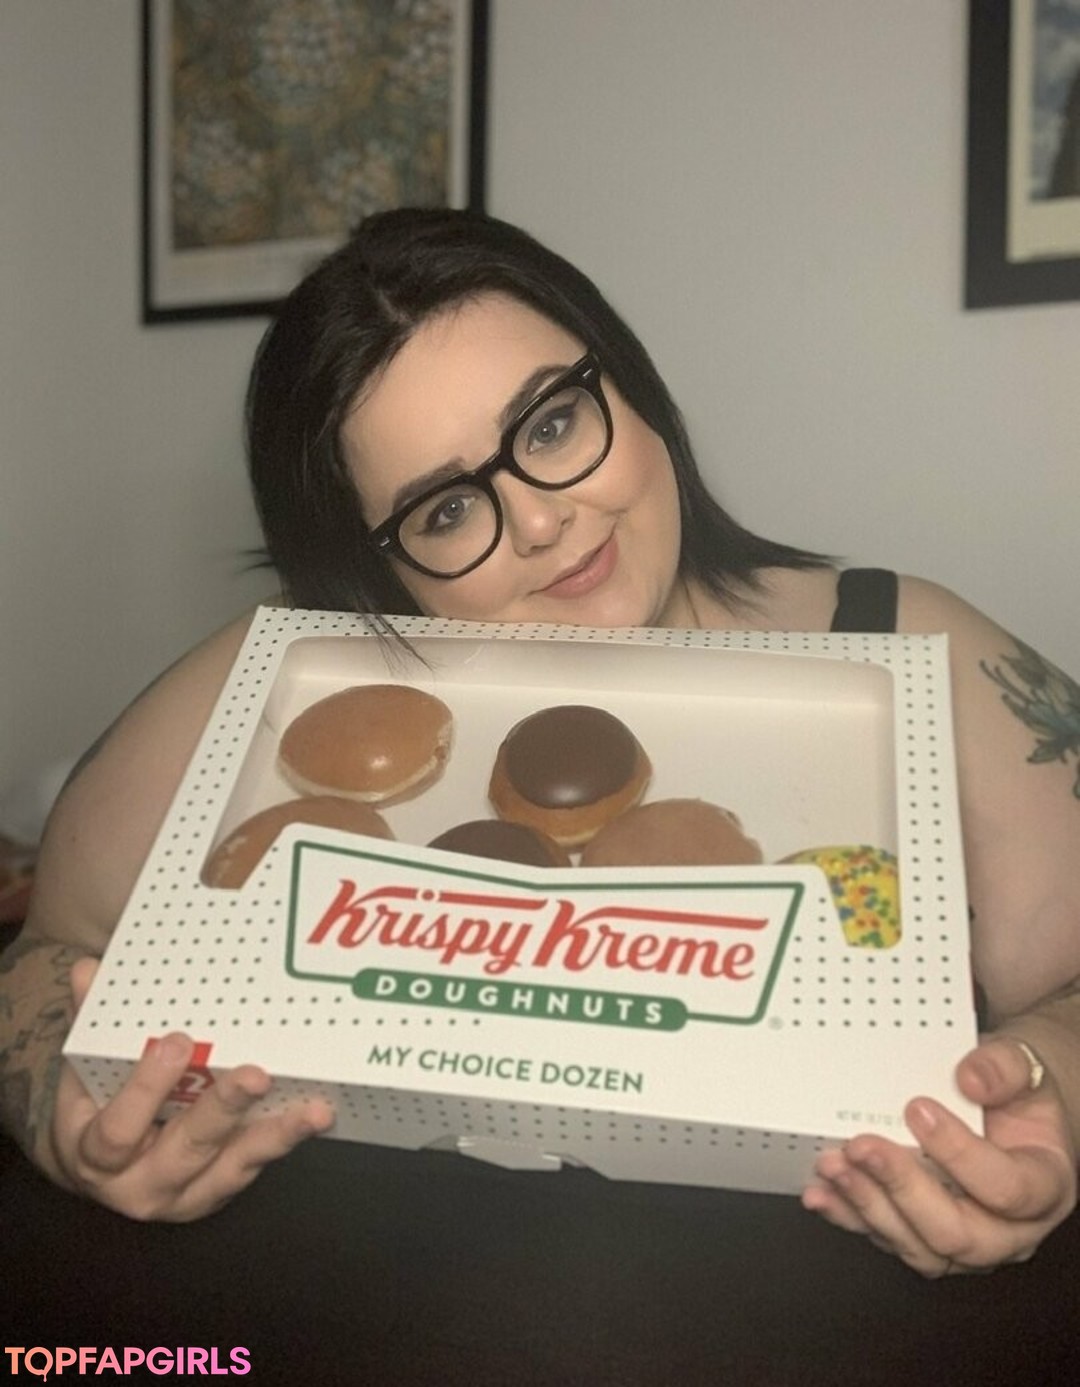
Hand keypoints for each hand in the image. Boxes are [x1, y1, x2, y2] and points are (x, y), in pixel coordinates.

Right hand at [50, 958, 334, 1220]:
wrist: (101, 1174)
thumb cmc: (96, 1110)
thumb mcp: (83, 1073)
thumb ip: (86, 1022)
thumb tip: (88, 969)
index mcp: (96, 1156)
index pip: (118, 1131)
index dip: (146, 1089)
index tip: (177, 1041)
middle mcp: (141, 1186)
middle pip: (186, 1149)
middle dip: (224, 1110)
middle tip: (256, 1074)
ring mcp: (186, 1196)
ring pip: (232, 1167)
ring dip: (275, 1136)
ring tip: (312, 1112)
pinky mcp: (219, 1192)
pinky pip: (254, 1168)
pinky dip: (284, 1141)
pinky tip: (313, 1116)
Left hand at [801, 1035, 1077, 1275]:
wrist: (1006, 1112)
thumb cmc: (1017, 1096)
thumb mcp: (1025, 1067)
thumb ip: (1005, 1068)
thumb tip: (970, 1079)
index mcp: (1045, 1187)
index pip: (1007, 1189)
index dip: (960, 1154)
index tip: (917, 1110)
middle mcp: (1010, 1230)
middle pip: (958, 1233)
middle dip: (902, 1188)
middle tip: (861, 1146)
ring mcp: (967, 1243)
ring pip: (919, 1247)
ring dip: (868, 1206)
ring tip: (834, 1165)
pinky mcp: (926, 1239)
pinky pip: (887, 1239)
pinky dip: (849, 1216)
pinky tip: (822, 1192)